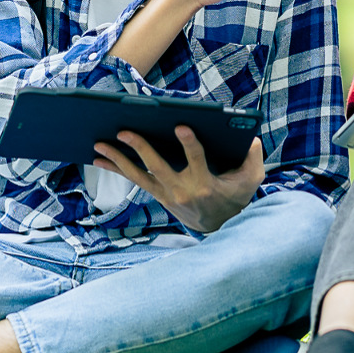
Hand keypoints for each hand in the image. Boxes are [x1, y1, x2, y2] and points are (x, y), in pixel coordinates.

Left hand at [92, 127, 264, 232]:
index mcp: (206, 183)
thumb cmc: (236, 196)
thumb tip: (250, 137)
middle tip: (124, 130)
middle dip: (140, 147)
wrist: (219, 226)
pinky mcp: (159, 195)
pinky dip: (117, 168)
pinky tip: (100, 158)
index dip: (189, 143)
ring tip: (99, 143)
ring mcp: (168, 194)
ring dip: (118, 159)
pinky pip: (135, 180)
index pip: (197, 160)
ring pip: (140, 175)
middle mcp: (183, 190)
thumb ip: (253, 157)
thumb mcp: (251, 179)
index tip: (181, 126)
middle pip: (158, 166)